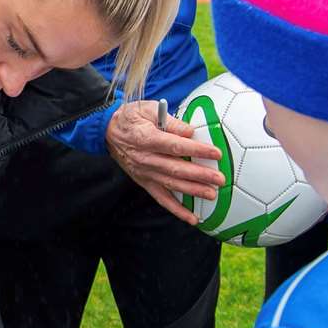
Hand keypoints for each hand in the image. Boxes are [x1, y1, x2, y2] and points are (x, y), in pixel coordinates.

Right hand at [105, 101, 222, 223]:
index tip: (215, 153)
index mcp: (146, 138)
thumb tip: (190, 131)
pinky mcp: (144, 182)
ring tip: (212, 194)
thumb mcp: (148, 109)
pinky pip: (161, 198)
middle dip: (200, 175)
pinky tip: (192, 218)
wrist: (108, 132)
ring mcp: (145, 173)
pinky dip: (176, 210)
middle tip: (219, 179)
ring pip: (172, 185)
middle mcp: (145, 159)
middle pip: (176, 169)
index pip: (175, 146)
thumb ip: (170, 121)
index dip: (196, 150)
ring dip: (193, 191)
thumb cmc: (132, 118)